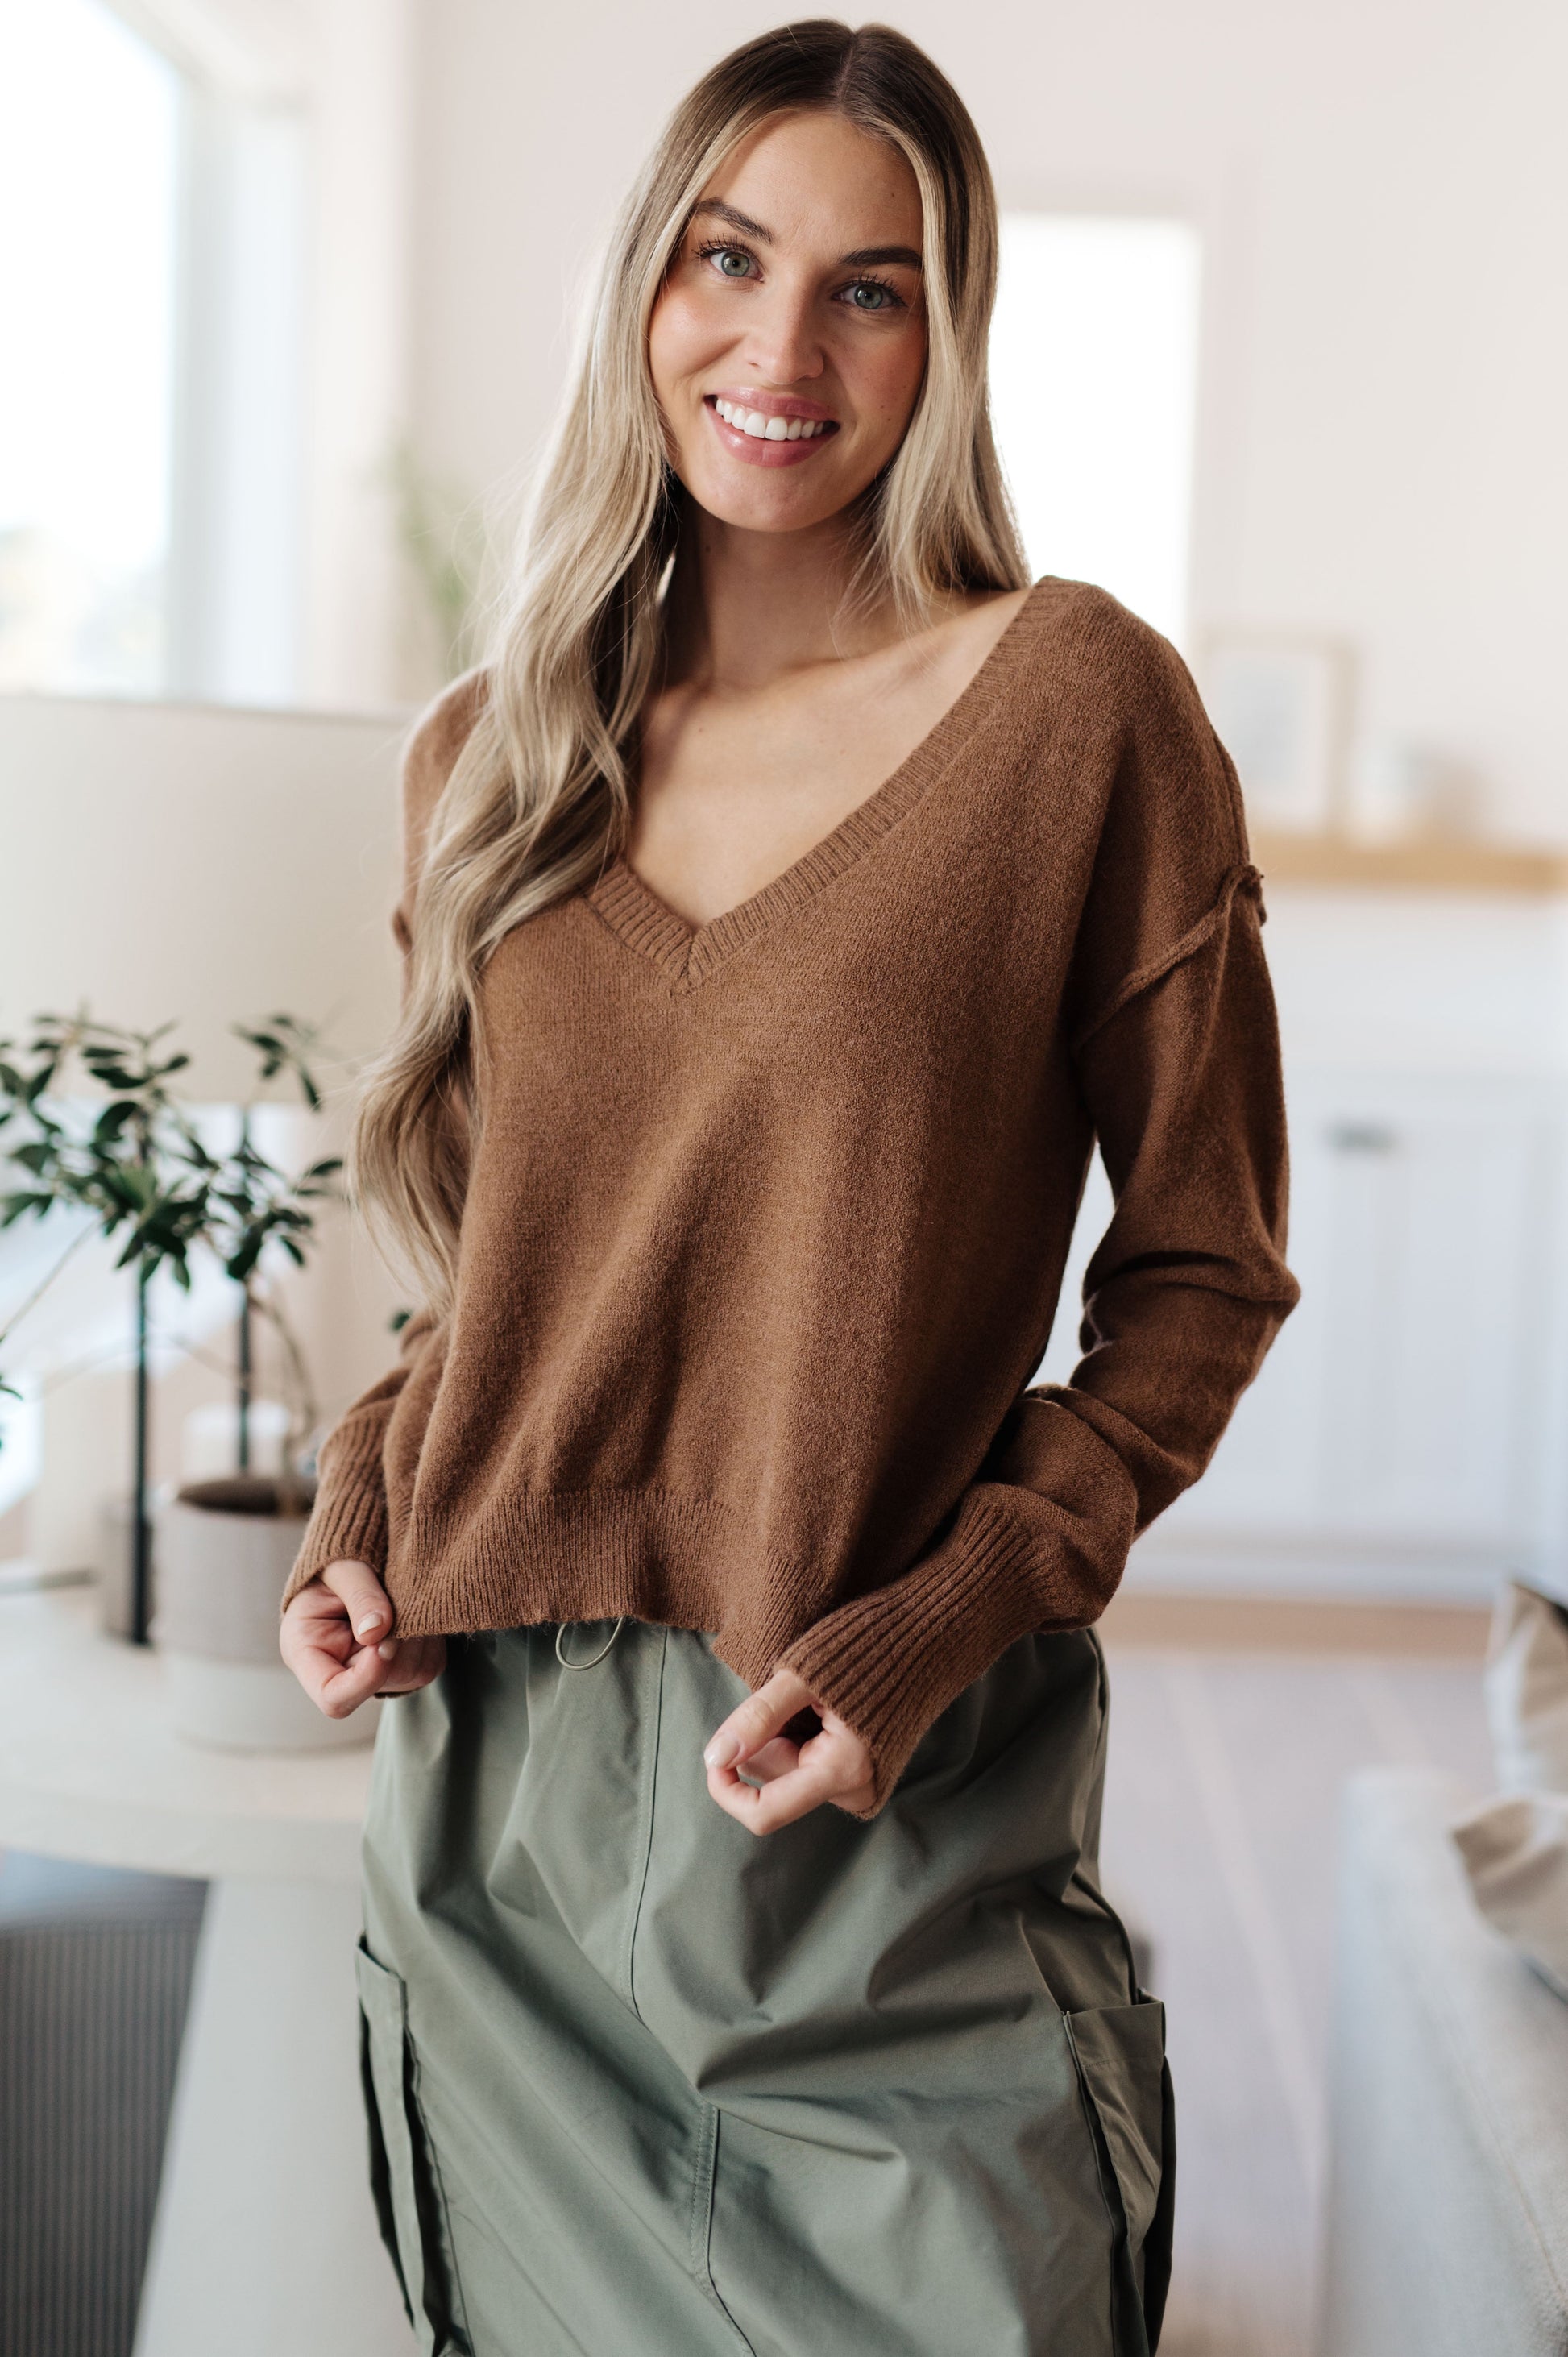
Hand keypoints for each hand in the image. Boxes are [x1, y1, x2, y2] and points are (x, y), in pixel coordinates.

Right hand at [279, 1559, 445, 1716]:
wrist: (357, 1555)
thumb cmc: (339, 1560)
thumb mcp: (343, 1567)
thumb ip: (360, 1596)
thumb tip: (378, 1630)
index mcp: (305, 1651)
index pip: (333, 1697)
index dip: (366, 1678)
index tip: (383, 1641)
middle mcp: (338, 1671)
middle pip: (381, 1684)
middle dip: (398, 1644)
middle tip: (397, 1602)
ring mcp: (372, 1673)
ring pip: (412, 1675)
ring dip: (417, 1637)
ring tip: (403, 1602)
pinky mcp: (402, 1665)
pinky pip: (430, 1664)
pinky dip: (430, 1638)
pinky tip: (414, 1613)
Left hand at [703, 1666, 875, 1832]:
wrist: (924, 1641)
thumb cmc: (866, 1649)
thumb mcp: (803, 1675)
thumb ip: (758, 1717)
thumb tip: (715, 1758)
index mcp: (842, 1771)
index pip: (764, 1813)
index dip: (727, 1789)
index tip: (714, 1754)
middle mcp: (854, 1790)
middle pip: (772, 1778)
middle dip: (765, 1737)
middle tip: (790, 1694)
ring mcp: (860, 1785)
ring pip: (787, 1768)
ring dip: (783, 1733)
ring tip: (813, 1699)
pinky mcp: (861, 1774)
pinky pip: (807, 1763)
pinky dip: (800, 1737)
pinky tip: (822, 1710)